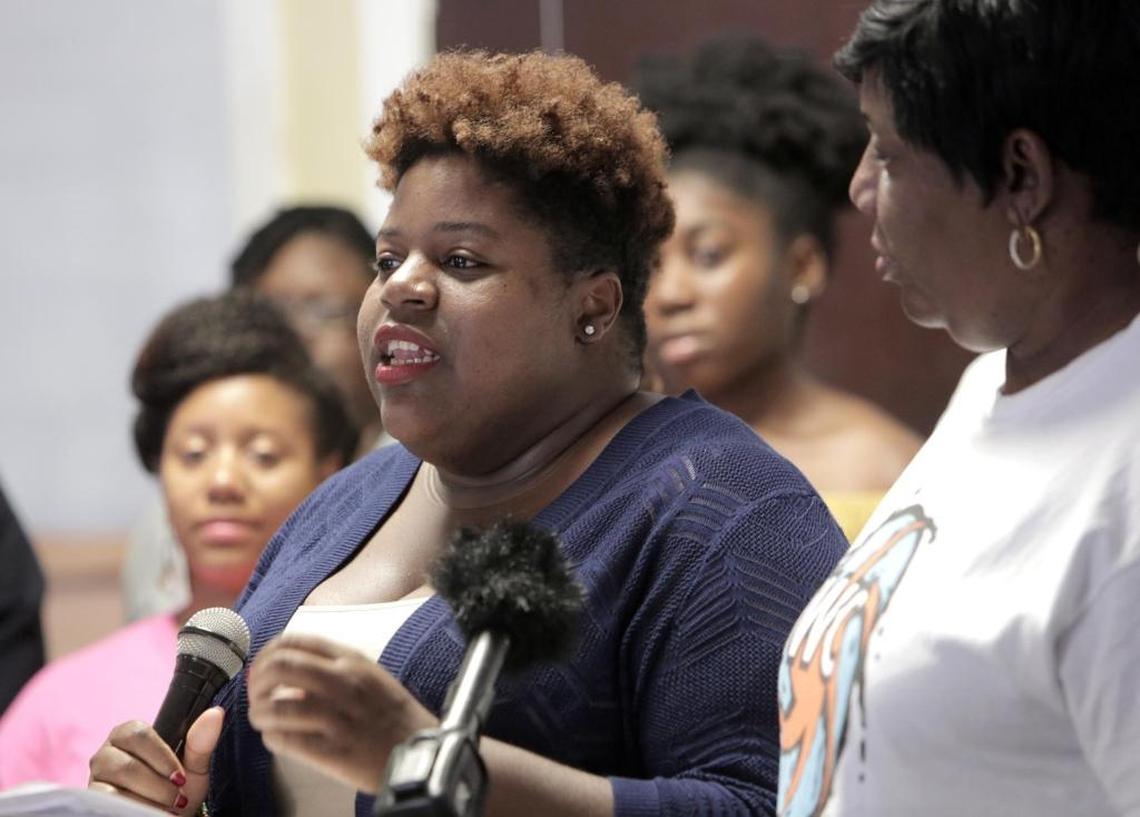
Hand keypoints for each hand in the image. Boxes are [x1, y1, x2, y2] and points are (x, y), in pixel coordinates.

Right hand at [88, 706, 222, 814]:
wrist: (166, 814)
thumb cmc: (179, 788)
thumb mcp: (194, 767)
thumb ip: (201, 741)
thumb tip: (215, 713)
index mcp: (129, 734)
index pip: (138, 734)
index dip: (161, 757)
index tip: (180, 778)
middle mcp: (107, 752)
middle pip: (127, 764)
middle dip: (157, 786)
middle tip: (177, 799)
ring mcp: (96, 776)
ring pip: (115, 787)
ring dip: (147, 800)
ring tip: (166, 808)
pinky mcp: (91, 797)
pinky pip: (107, 802)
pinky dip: (133, 809)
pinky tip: (148, 812)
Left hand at [247, 633, 436, 792]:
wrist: (420, 749)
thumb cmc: (394, 715)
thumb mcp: (371, 675)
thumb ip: (334, 667)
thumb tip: (291, 673)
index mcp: (352, 660)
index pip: (296, 641)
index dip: (269, 652)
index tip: (263, 666)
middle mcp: (344, 683)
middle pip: (281, 667)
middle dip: (258, 680)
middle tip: (257, 693)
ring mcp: (338, 717)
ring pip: (277, 706)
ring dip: (260, 712)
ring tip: (262, 718)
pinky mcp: (333, 750)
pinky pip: (286, 740)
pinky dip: (272, 737)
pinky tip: (275, 737)